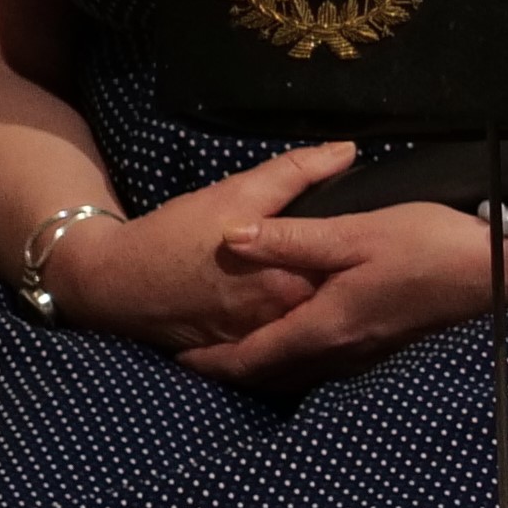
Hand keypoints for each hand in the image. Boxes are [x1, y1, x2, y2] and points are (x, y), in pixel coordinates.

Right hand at [40, 139, 360, 353]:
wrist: (114, 283)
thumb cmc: (176, 234)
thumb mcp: (237, 192)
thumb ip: (296, 172)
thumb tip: (348, 150)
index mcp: (287, 280)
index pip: (349, 272)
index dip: (370, 258)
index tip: (393, 245)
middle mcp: (279, 321)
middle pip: (335, 307)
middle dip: (356, 292)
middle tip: (380, 273)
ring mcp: (261, 345)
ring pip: (314, 337)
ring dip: (336, 321)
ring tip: (358, 300)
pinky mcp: (241, 357)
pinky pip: (286, 357)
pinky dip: (305, 345)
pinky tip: (323, 327)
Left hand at [180, 182, 507, 386]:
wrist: (499, 268)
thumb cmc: (428, 244)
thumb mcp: (356, 231)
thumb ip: (292, 237)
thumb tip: (232, 236)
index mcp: (325, 325)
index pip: (252, 358)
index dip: (212, 361)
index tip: (179, 358)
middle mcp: (341, 351)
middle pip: (272, 373)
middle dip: (231, 369)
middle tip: (196, 358)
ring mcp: (367, 352)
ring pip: (299, 371)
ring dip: (264, 365)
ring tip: (236, 350)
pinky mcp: (386, 344)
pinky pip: (324, 363)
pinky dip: (295, 358)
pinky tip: (296, 338)